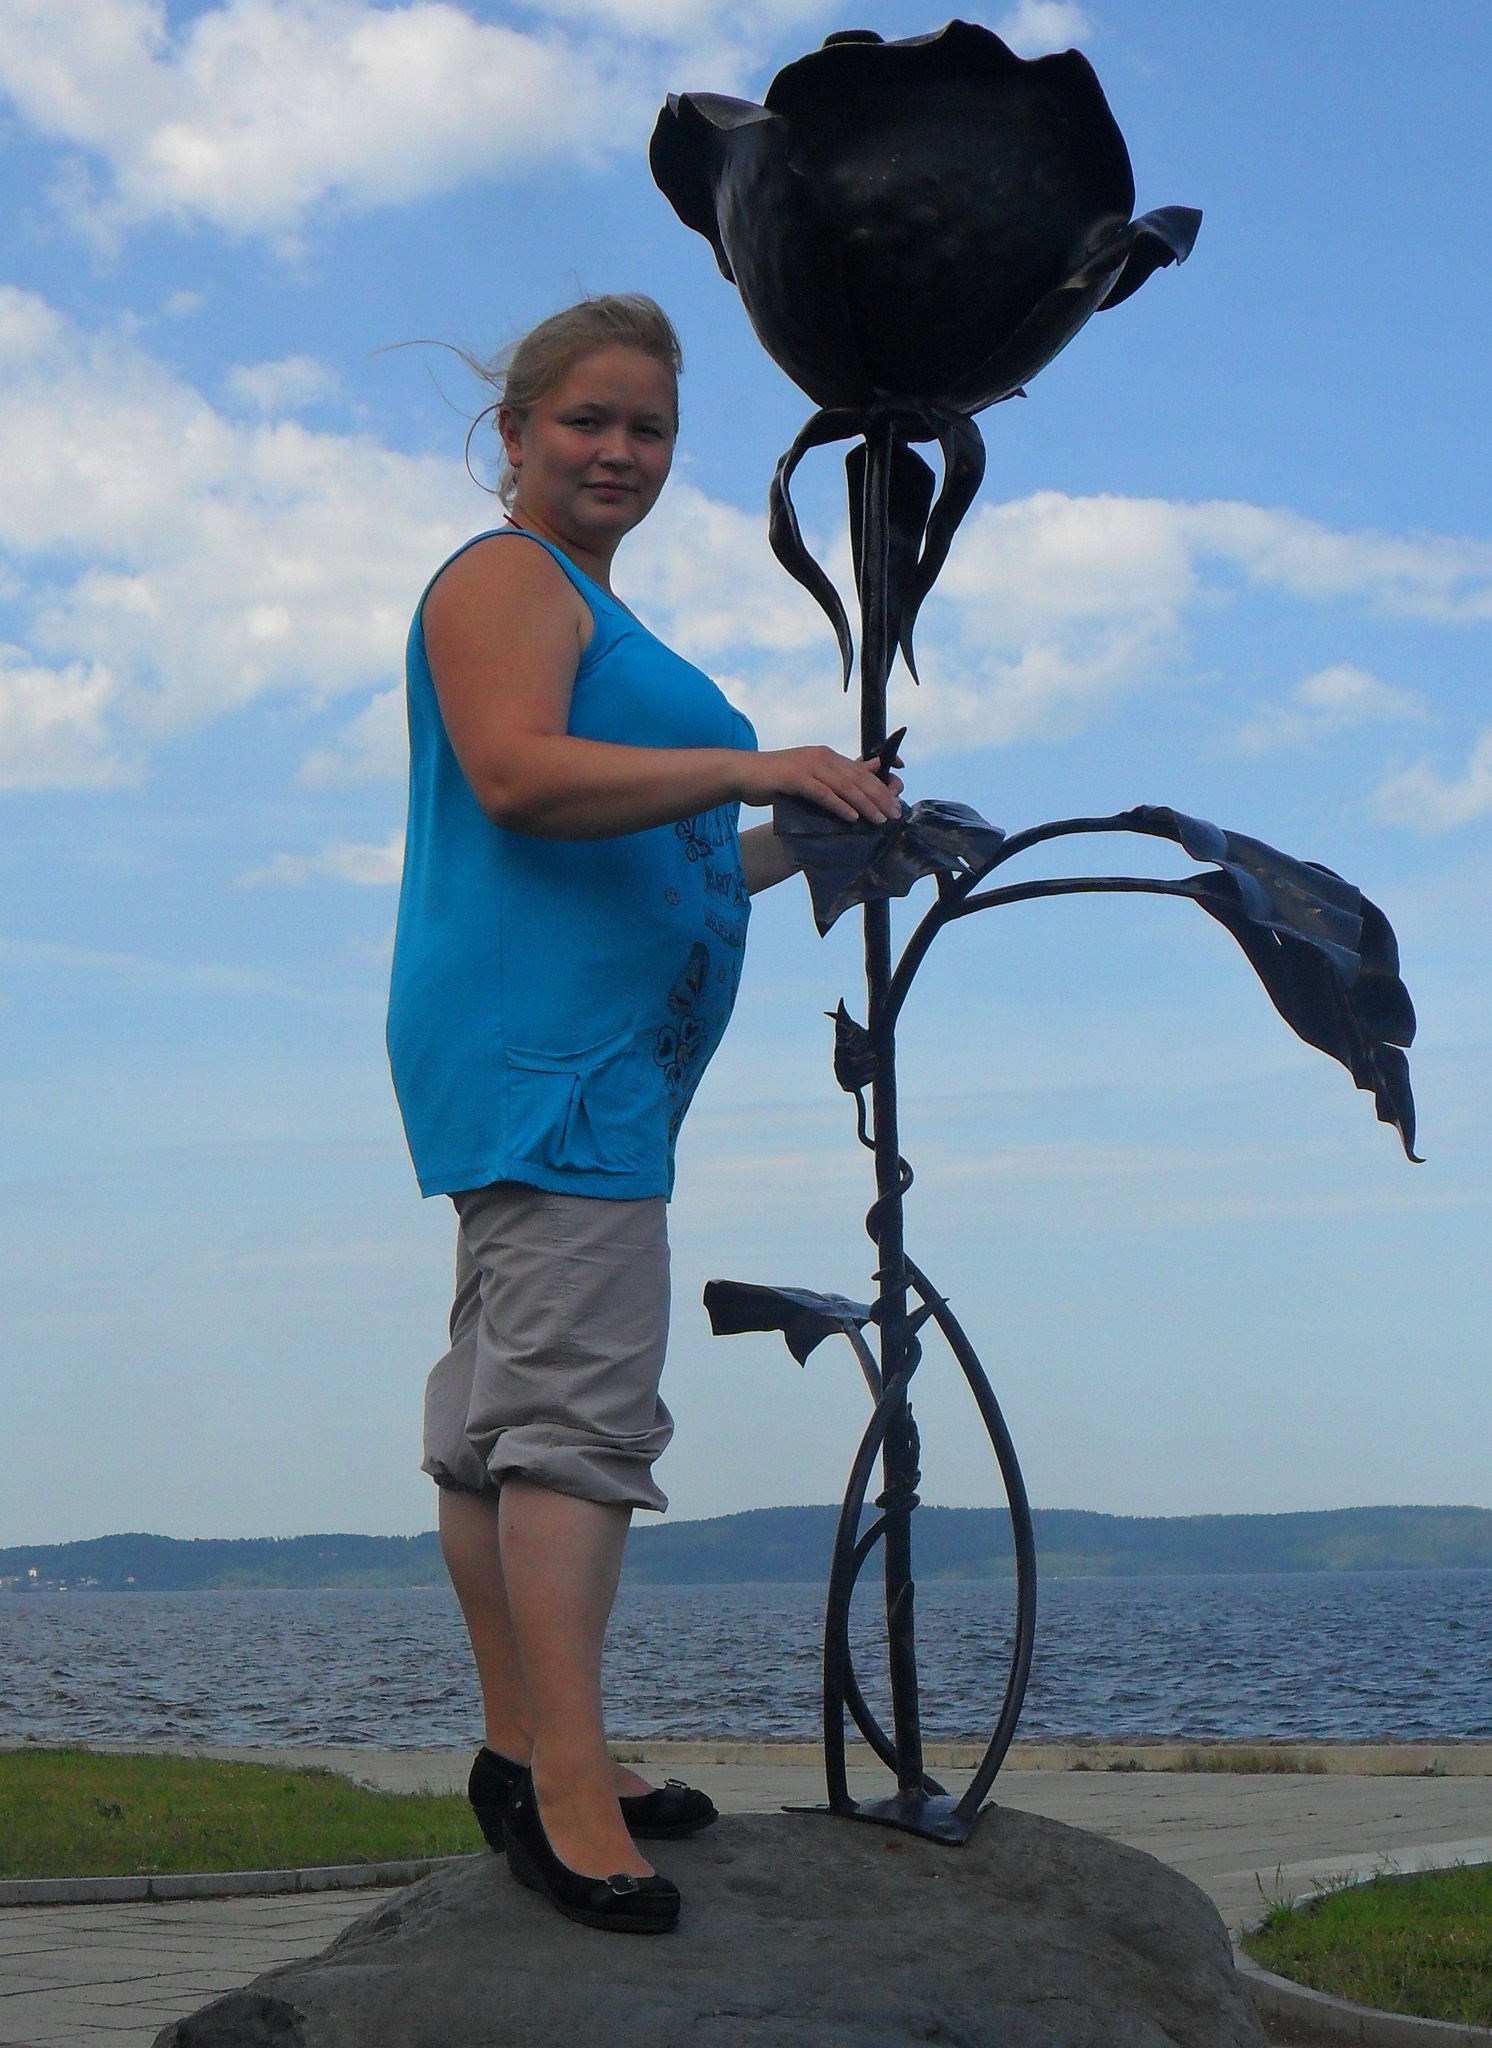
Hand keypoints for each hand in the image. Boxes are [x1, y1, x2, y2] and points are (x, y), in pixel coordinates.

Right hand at [737, 745, 903, 823]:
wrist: (745, 774)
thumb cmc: (777, 778)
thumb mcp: (809, 775)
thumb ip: (833, 777)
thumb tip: (859, 780)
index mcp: (827, 756)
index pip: (861, 771)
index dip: (881, 785)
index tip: (897, 800)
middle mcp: (822, 757)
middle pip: (857, 778)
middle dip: (879, 797)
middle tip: (894, 814)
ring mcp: (809, 766)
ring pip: (844, 786)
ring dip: (865, 803)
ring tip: (879, 819)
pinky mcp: (795, 778)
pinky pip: (823, 793)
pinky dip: (839, 805)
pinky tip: (852, 817)